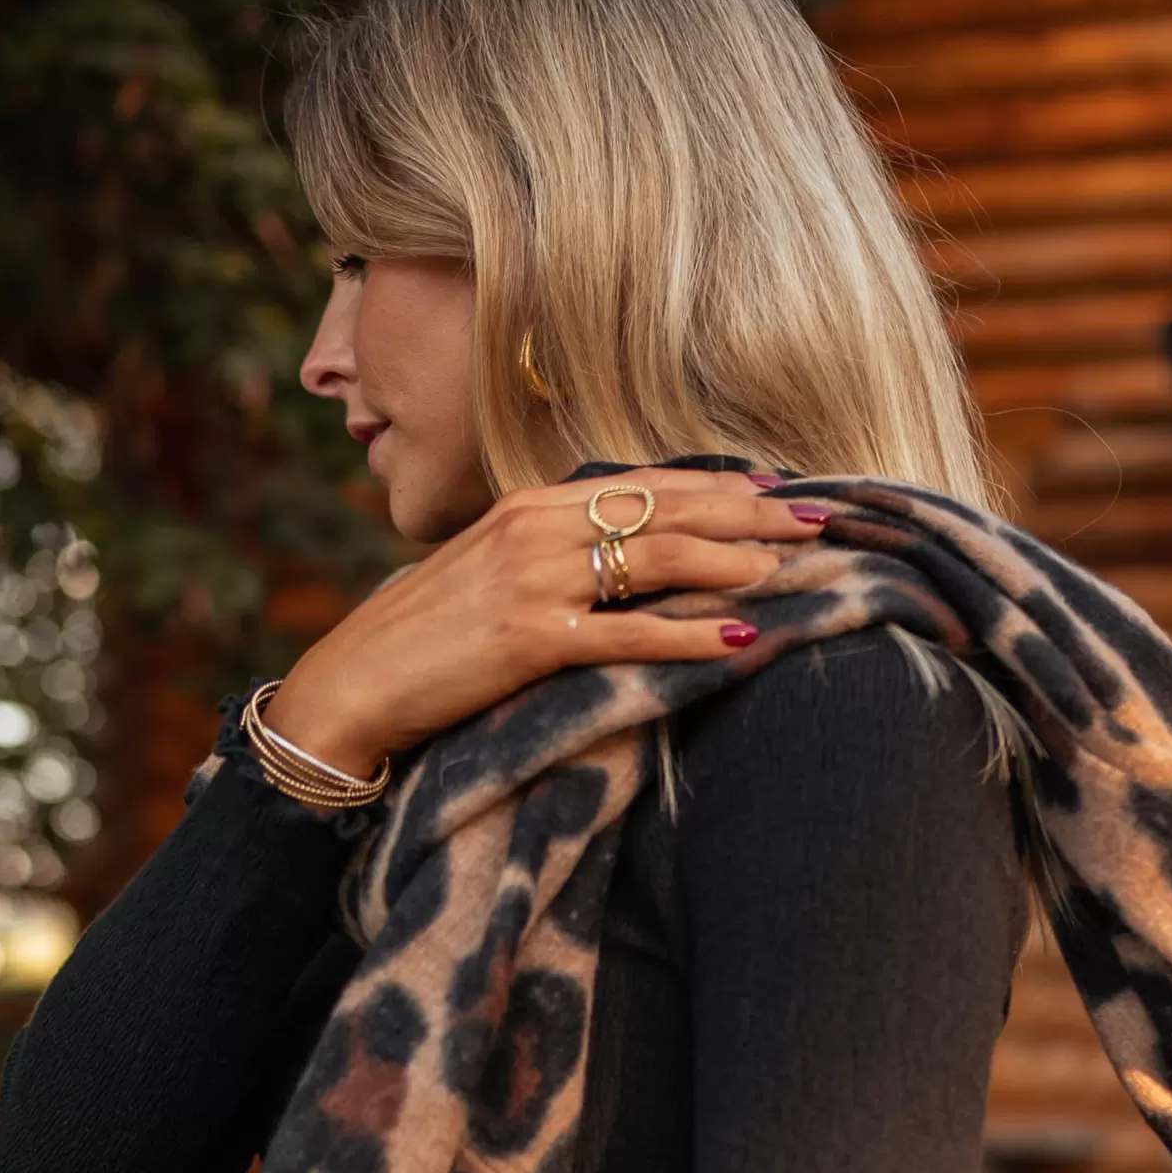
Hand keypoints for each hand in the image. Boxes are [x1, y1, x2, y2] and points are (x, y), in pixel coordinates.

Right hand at [267, 468, 826, 779]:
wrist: (351, 687)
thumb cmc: (425, 641)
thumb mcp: (490, 576)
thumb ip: (554, 556)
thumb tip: (622, 556)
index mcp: (530, 508)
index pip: (644, 485)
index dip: (719, 487)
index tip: (779, 489)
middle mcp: (536, 530)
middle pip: (665, 511)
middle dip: (749, 513)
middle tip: (820, 518)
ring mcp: (534, 583)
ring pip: (657, 560)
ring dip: (735, 561)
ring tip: (796, 567)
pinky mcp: (531, 642)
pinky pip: (629, 636)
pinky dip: (690, 638)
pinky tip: (742, 639)